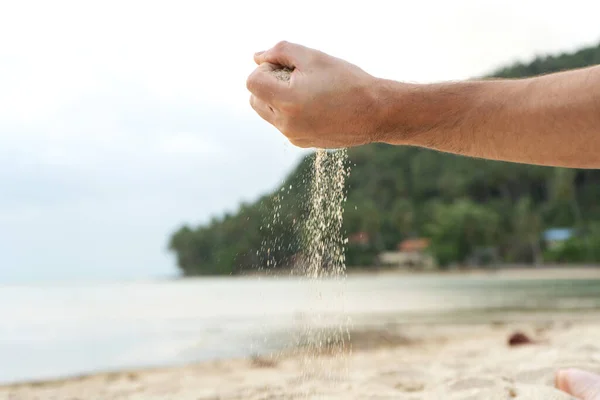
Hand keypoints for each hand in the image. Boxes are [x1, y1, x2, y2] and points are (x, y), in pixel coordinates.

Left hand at [246, 41, 381, 148]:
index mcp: (286, 101)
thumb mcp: (313, 57)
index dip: (266, 68)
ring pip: (268, 112)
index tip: (288, 67)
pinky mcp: (301, 142)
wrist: (376, 112)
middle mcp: (285, 123)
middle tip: (296, 77)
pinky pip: (283, 124)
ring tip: (307, 91)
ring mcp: (293, 136)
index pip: (252, 81)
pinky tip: (315, 105)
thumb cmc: (347, 81)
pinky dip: (290, 112)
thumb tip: (257, 57)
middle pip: (255, 98)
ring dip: (278, 98)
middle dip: (269, 84)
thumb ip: (280, 52)